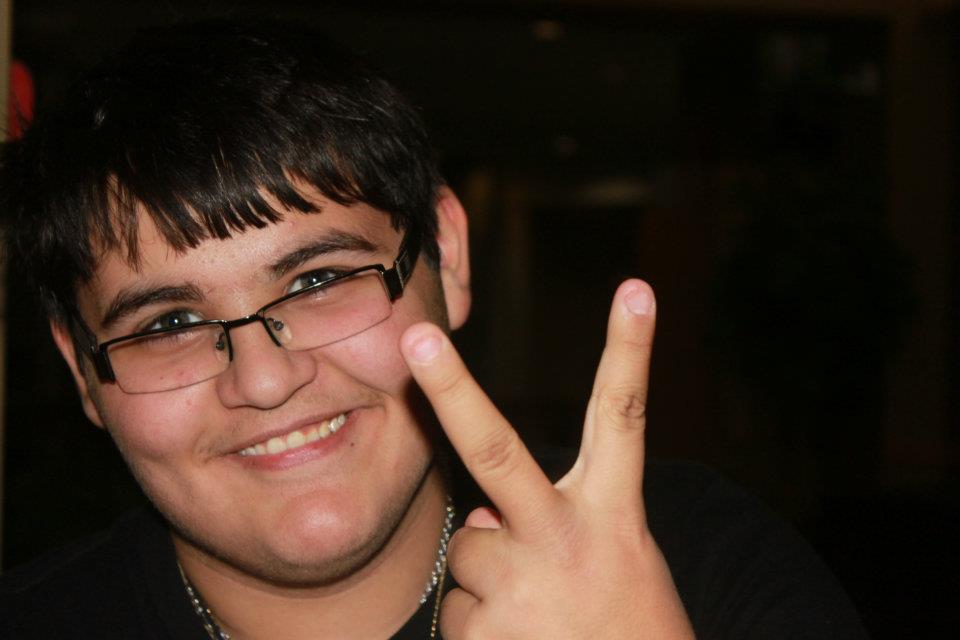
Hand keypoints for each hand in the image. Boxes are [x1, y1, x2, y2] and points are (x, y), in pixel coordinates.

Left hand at [400, 280, 694, 639]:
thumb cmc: (627, 627)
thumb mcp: (608, 561)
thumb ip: (542, 522)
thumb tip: (473, 516)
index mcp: (612, 515)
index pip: (622, 419)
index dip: (630, 351)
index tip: (635, 288)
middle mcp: (564, 540)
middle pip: (497, 451)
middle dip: (451, 389)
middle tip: (416, 337)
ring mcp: (520, 588)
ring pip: (466, 550)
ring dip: (488, 579)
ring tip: (537, 617)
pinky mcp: (485, 637)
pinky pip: (456, 609)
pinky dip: (480, 625)